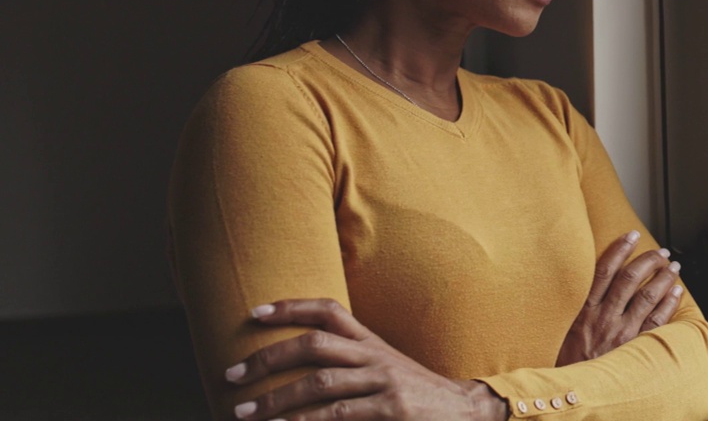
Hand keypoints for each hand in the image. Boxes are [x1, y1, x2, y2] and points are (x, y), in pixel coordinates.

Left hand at [223, 299, 505, 420]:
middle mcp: (375, 357)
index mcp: (372, 343)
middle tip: (231, 375)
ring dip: (275, 399)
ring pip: (319, 382)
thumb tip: (300, 372)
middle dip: (267, 358)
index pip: (329, 309)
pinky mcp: (391, 411)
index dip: (290, 306)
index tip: (254, 312)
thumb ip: (351, 365)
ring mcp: (384, 382)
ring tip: (242, 412)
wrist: (466, 414)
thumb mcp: (386, 371)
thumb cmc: (417, 397)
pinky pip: (338, 415)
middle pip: (314, 343)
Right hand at [556, 230, 683, 365]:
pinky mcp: (634, 347)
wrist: (573, 391)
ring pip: (646, 296)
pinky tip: (676, 291)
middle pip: (629, 279)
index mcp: (584, 309)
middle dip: (648, 261)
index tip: (631, 235)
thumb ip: (578, 306)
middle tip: (660, 252)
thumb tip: (593, 281)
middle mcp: (603, 317)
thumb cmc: (568, 361)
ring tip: (673, 266)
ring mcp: (620, 332)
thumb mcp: (565, 328)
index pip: (604, 271)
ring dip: (663, 278)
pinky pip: (656, 321)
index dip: (619, 249)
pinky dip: (668, 303)